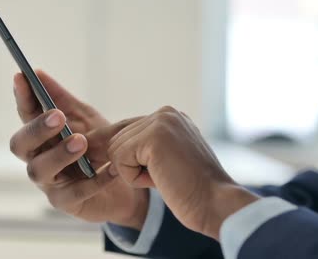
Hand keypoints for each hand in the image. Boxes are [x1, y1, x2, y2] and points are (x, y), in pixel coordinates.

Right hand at [10, 70, 148, 228]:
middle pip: (21, 144)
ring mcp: (48, 181)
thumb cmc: (98, 147)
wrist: (125, 185)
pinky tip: (110, 169)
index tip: (21, 76)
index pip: (24, 114)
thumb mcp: (84, 118)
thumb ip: (62, 99)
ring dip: (59, 153)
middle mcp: (37, 157)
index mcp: (40, 135)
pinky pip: (72, 193)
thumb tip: (38, 73)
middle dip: (37, 129)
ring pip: (39, 169)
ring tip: (80, 141)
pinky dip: (92, 181)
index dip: (21, 97)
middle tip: (58, 116)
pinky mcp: (65, 202)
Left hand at [107, 106, 259, 238]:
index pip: (126, 132)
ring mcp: (161, 122)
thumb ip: (143, 147)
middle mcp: (165, 113)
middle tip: (163, 177)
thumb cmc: (192, 190)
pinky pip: (119, 159)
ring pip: (116, 150)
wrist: (216, 204)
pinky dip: (133, 178)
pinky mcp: (154, 137)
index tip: (138, 168)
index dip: (125, 156)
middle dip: (130, 166)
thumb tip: (100, 145)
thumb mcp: (165, 159)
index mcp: (170, 116)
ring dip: (132, 172)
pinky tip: (160, 180)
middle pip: (117, 139)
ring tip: (164, 177)